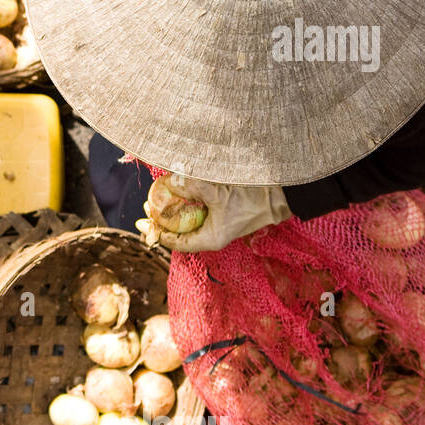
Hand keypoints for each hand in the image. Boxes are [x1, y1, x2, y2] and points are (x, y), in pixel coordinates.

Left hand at [136, 176, 291, 251]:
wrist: (282, 193)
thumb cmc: (253, 196)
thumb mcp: (218, 191)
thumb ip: (192, 187)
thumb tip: (170, 182)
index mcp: (210, 239)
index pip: (176, 242)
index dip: (156, 232)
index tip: (143, 222)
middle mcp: (213, 235)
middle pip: (179, 232)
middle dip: (161, 220)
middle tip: (146, 207)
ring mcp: (218, 225)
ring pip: (188, 221)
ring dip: (173, 211)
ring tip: (158, 199)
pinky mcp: (223, 214)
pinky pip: (199, 213)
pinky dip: (187, 204)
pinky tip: (179, 193)